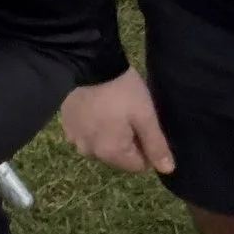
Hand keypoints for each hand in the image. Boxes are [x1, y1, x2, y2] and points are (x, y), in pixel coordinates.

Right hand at [60, 70, 174, 174]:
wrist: (88, 64)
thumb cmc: (121, 91)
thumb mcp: (145, 115)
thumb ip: (156, 145)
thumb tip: (167, 170)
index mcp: (110, 154)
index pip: (137, 166)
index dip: (147, 147)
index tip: (145, 125)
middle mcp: (89, 153)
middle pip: (118, 157)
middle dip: (128, 141)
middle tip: (131, 114)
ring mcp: (74, 139)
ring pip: (101, 145)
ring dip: (109, 134)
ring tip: (114, 109)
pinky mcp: (66, 125)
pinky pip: (86, 134)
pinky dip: (94, 125)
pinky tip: (98, 107)